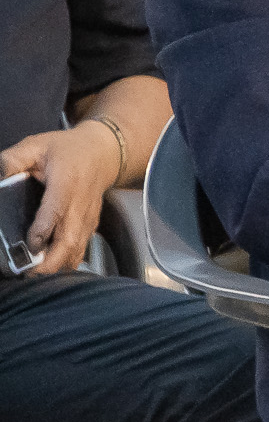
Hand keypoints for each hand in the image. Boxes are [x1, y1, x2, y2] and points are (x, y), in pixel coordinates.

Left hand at [0, 123, 120, 275]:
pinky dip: (68, 263)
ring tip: (37, 275)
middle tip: (29, 273)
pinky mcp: (91, 225)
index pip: (55, 212)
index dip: (42, 231)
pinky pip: (82, 249)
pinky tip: (52, 270)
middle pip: (70, 239)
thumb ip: (12, 160)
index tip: (30, 245)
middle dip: (50, 261)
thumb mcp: (36, 145)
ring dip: (59, 266)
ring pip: (77, 249)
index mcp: (65, 184)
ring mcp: (88, 217)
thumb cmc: (68, 149)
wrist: (104, 151)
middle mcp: (80, 204)